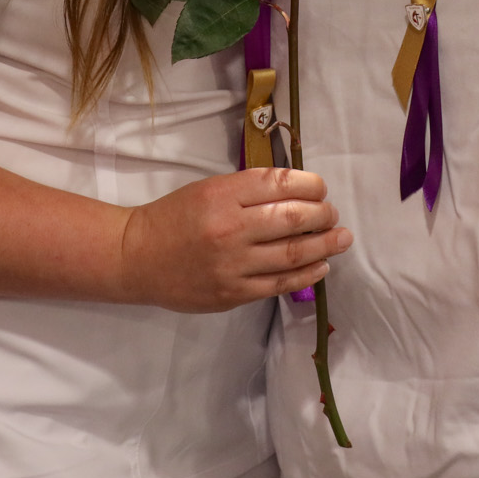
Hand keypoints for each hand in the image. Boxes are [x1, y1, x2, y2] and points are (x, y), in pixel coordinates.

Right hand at [114, 168, 350, 312]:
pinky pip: (280, 284)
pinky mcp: (233, 293)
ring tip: (341, 238)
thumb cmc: (175, 217)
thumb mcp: (208, 188)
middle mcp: (230, 228)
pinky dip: (306, 274)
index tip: (321, 188)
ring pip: (293, 253)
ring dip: (324, 245)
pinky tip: (321, 265)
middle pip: (293, 218)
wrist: (137, 258)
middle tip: (333, 214)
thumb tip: (299, 192)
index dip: (311, 185)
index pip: (280, 183)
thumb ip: (249, 190)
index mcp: (223, 194)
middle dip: (323, 214)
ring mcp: (232, 264)